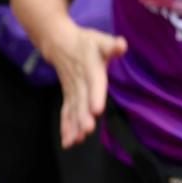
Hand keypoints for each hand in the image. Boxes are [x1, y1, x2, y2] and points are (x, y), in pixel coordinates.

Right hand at [42, 22, 127, 146]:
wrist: (59, 43)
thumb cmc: (87, 42)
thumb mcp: (100, 40)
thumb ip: (111, 45)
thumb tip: (121, 45)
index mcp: (90, 68)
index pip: (94, 83)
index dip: (95, 95)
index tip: (97, 109)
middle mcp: (79, 82)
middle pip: (81, 100)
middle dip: (83, 116)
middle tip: (87, 130)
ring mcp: (71, 90)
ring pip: (72, 109)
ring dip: (73, 125)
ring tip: (76, 141)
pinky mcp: (68, 96)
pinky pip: (65, 113)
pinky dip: (66, 127)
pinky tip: (68, 142)